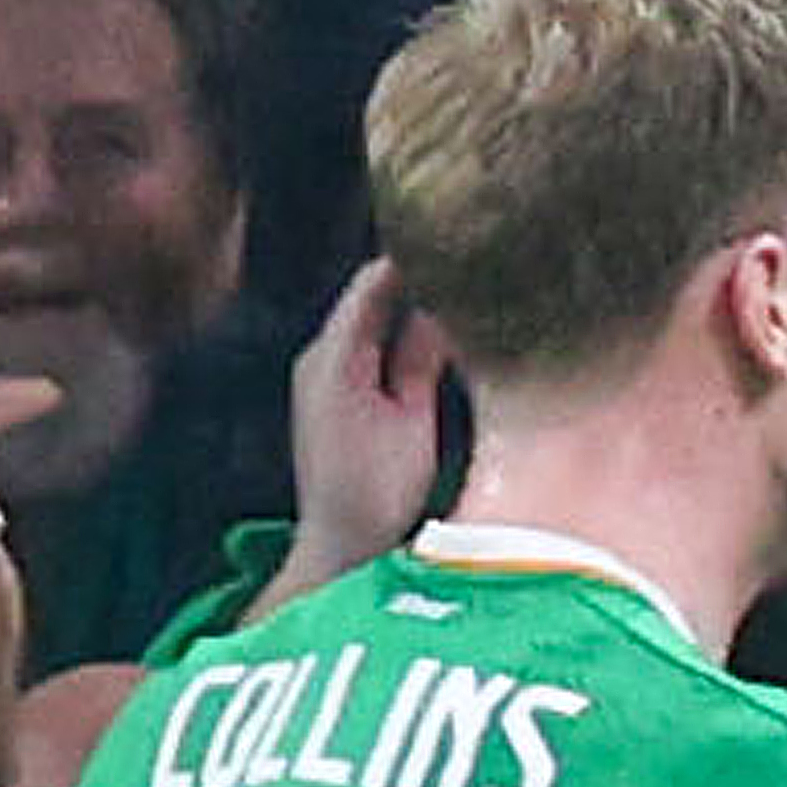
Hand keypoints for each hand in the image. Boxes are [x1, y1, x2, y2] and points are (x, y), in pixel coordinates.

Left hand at [280, 257, 452, 594]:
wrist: (340, 546)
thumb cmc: (377, 493)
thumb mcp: (413, 422)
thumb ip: (423, 358)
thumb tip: (442, 309)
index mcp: (336, 356)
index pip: (374, 283)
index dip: (414, 259)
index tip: (455, 241)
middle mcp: (320, 357)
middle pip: (371, 298)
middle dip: (415, 282)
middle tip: (465, 264)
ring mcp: (321, 376)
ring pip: (371, 323)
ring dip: (408, 311)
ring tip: (457, 296)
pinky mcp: (331, 397)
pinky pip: (369, 350)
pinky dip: (398, 340)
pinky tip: (434, 341)